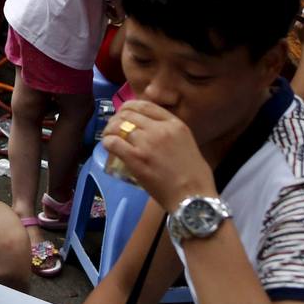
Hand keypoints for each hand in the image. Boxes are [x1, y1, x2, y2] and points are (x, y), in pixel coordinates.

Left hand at [102, 100, 216, 210]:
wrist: (194, 198)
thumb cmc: (196, 177)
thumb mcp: (188, 143)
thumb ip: (170, 133)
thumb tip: (151, 130)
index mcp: (175, 124)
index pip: (145, 105)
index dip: (130, 107)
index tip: (124, 113)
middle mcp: (160, 129)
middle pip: (128, 114)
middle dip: (117, 118)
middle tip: (114, 128)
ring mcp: (146, 142)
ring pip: (117, 125)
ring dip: (109, 129)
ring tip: (109, 136)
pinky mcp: (135, 158)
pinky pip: (113, 142)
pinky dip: (107, 142)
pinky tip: (108, 146)